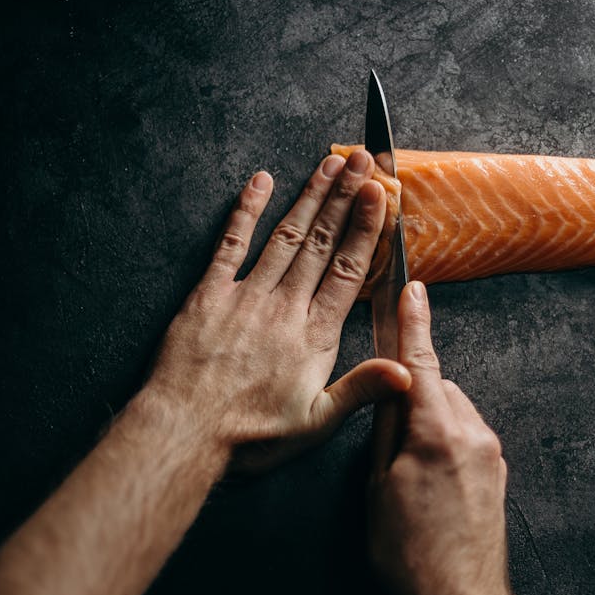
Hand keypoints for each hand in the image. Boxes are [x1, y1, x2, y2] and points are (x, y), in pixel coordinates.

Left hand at [146, 150, 410, 473]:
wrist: (186, 430)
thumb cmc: (250, 434)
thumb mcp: (315, 421)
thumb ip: (361, 389)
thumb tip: (408, 373)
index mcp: (314, 336)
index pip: (347, 270)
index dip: (366, 229)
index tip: (379, 194)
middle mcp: (284, 307)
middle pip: (321, 242)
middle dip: (345, 198)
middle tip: (361, 160)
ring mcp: (246, 296)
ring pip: (285, 236)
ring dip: (309, 197)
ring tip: (330, 164)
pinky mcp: (209, 296)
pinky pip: (230, 244)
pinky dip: (246, 211)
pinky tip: (260, 182)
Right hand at [368, 282, 527, 594]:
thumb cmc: (407, 554)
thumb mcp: (376, 489)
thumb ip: (386, 431)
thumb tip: (389, 390)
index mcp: (437, 433)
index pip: (421, 363)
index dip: (414, 323)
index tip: (414, 289)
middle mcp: (473, 434)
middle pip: (437, 388)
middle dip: (412, 396)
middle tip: (387, 441)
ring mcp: (491, 454)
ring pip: (453, 411)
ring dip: (429, 422)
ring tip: (408, 475)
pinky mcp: (498, 472)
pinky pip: (467, 435)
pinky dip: (445, 441)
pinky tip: (429, 482)